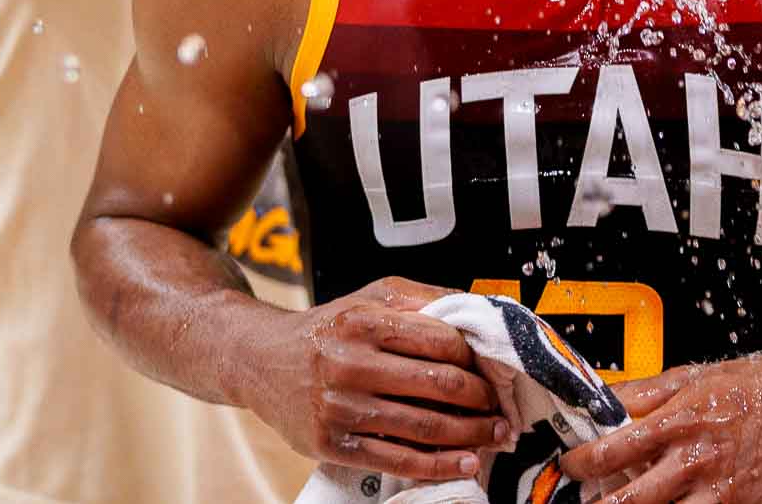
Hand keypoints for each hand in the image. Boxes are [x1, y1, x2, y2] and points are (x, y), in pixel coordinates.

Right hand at [241, 276, 508, 482]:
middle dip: (480, 400)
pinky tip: (464, 462)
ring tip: (493, 435)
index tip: (490, 369)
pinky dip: (438, 465)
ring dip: (470, 435)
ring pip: (423, 427)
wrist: (261, 360)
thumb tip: (476, 311)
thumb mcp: (370, 298)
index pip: (440, 341)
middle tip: (500, 407)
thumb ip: (422, 300)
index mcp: (364, 321)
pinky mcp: (331, 443)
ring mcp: (339, 407)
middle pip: (437, 385)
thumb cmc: (328, 327)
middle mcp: (349, 363)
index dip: (475, 358)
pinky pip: (397, 460)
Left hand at [558, 354, 761, 503]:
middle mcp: (699, 461)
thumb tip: (606, 396)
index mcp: (681, 421)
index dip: (583, 463)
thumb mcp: (697, 375)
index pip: (615, 449)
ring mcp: (725, 494)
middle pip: (632, 501)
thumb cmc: (761, 387)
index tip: (571, 467)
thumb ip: (648, 390)